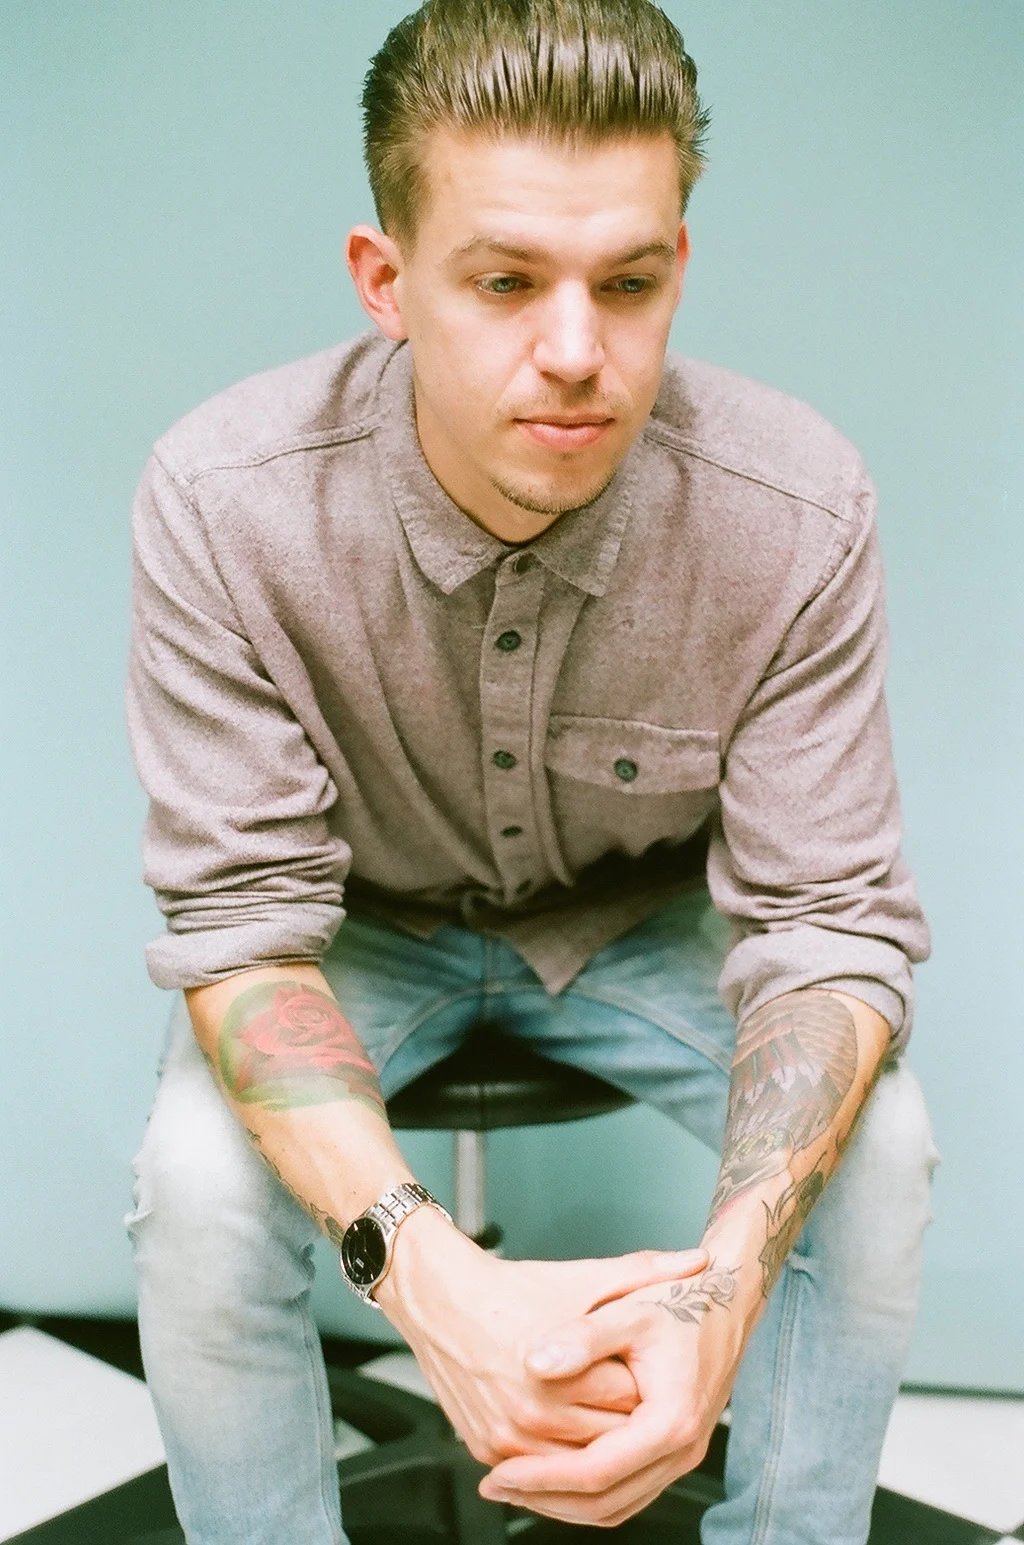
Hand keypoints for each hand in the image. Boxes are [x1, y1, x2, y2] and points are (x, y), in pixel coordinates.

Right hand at [374, 1207, 708, 1465]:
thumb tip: (699, 1262)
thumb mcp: (583, 1277)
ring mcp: (507, 1439)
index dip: (647, 1385)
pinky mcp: (487, 1451)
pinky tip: (573, 1432)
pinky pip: (541, 1472)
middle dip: (627, 1420)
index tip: (649, 1370)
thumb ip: (645, 1272)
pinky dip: (561, 1459)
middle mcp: (532, 1414)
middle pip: (608, 1438)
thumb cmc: (510, 1289)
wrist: (441, 1299)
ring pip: (576, 1465)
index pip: (631, 1401)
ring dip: (596, 1445)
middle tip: (632, 1395)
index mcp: (560, 1371)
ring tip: (603, 1411)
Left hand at [477, 1262, 749, 1525]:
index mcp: (671, 1420)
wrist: (728, 1300)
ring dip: (565, 1503)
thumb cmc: (684, 1300)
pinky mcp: (675, 1450)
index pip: (596, 1472)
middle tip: (497, 1486)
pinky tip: (556, 1476)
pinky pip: (628, 1491)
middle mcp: (682, 1449)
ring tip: (517, 1487)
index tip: (501, 1474)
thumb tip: (536, 1363)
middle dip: (545, 1499)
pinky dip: (589, 1492)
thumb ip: (582, 1338)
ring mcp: (681, 1455)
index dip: (542, 1478)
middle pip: (606, 1503)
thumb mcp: (629, 1308)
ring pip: (618, 1505)